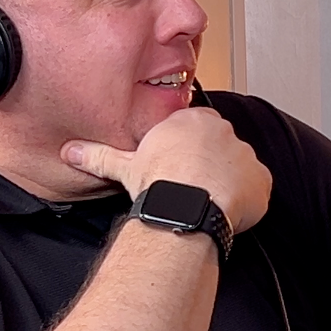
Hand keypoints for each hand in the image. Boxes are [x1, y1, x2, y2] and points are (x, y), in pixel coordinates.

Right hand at [62, 109, 272, 231]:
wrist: (186, 204)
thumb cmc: (157, 181)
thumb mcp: (124, 165)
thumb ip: (100, 154)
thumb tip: (70, 151)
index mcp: (193, 121)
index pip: (196, 128)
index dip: (189, 149)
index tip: (181, 165)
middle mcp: (224, 131)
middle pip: (220, 146)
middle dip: (210, 164)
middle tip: (193, 186)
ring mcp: (246, 154)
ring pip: (239, 166)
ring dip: (228, 181)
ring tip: (207, 201)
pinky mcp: (260, 179)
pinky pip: (257, 188)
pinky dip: (247, 199)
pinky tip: (227, 210)